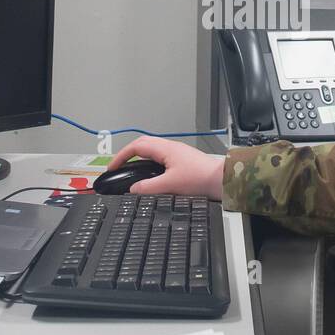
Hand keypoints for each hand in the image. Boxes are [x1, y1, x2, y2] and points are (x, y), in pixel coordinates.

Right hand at [107, 137, 225, 199]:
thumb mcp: (170, 185)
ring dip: (140, 158)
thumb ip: (148, 187)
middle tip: (119, 167)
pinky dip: (150, 164)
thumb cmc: (199, 179)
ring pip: (153, 151)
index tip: (112, 167)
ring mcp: (178, 154)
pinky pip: (161, 159)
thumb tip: (133, 189)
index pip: (137, 146)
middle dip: (128, 155)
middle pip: (143, 145)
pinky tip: (151, 176)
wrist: (222, 181)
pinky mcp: (183, 162)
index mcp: (165, 149)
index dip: (121, 156)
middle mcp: (171, 148)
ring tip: (131, 171)